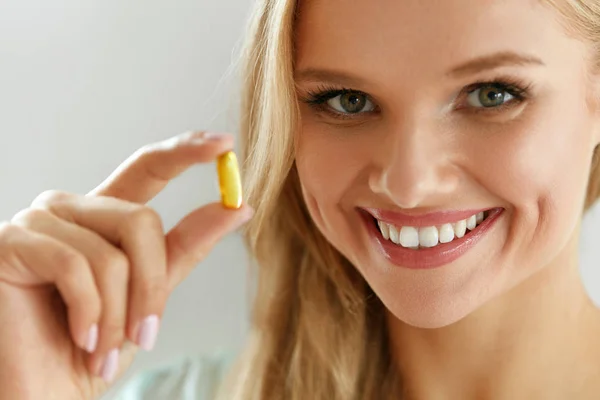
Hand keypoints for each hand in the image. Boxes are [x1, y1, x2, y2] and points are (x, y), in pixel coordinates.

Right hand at [0, 131, 252, 399]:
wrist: (43, 394)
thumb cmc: (97, 346)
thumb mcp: (150, 293)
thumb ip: (187, 247)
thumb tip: (239, 206)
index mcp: (102, 217)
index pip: (146, 169)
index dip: (183, 152)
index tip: (225, 144)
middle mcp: (69, 209)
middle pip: (142, 220)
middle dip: (151, 289)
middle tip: (145, 336)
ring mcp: (36, 221)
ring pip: (113, 254)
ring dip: (119, 315)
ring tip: (104, 348)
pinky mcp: (9, 243)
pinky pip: (77, 269)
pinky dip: (90, 314)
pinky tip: (80, 338)